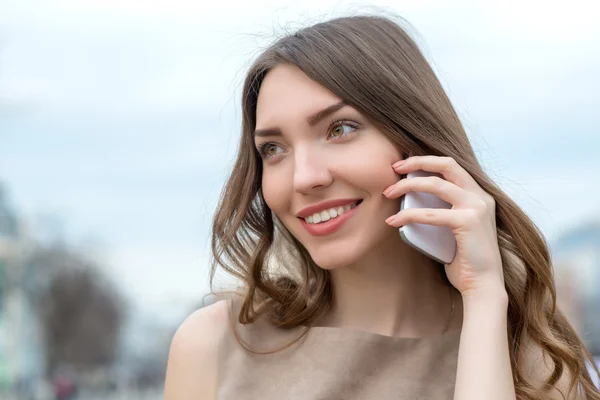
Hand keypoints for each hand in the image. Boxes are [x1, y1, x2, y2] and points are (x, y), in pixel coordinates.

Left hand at [383, 156, 505, 298]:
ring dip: (407, 186)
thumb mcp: (456, 227)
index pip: (451, 165)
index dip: (426, 160)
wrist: (483, 285)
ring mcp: (476, 207)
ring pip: (435, 184)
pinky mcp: (467, 222)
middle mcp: (481, 196)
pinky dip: (408, 215)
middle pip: (446, 164)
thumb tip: (414, 200)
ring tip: (388, 193)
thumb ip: (444, 210)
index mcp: (479, 194)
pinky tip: (394, 221)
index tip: (403, 165)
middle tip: (394, 168)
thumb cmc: (465, 259)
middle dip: (417, 161)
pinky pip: (430, 214)